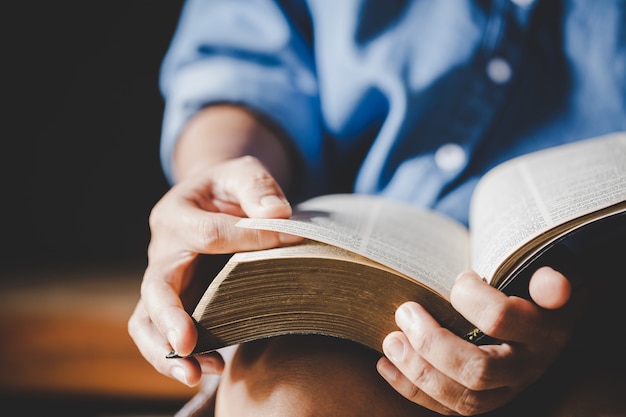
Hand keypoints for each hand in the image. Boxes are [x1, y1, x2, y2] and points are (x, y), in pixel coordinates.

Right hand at [128, 156, 301, 385]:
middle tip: (187, 344)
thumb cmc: (229, 188)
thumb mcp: (243, 172)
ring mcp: (165, 281)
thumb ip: (257, 186)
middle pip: (156, 287)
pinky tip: (209, 369)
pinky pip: (164, 334)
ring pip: (147, 320)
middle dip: (170, 317)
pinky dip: (181, 356)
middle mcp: (162, 251)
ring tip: (197, 374)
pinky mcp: (176, 304)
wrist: (213, 201)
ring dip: (167, 352)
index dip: (247, 240)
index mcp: (175, 214)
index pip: (207, 234)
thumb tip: (278, 215)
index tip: (287, 242)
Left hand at [377, 267, 581, 414]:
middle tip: (405, 312)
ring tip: (390, 342)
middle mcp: (527, 366)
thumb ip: (548, 278)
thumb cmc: (534, 288)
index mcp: (543, 330)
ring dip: (418, 372)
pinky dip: (412, 390)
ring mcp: (507, 389)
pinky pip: (449, 408)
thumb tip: (553, 285)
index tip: (459, 277)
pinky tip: (385, 366)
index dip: (468, 296)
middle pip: (478, 371)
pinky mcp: (485, 399)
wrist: (543, 313)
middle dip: (432, 344)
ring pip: (463, 399)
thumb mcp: (547, 275)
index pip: (500, 318)